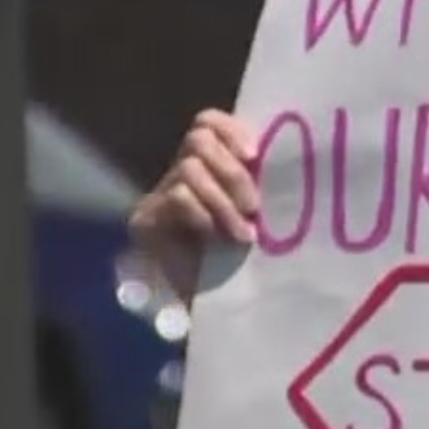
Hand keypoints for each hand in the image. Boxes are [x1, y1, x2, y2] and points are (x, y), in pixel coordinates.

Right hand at [129, 109, 262, 303]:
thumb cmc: (246, 258)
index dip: (232, 131)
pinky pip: (178, 197)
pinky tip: (216, 238)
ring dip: (222, 201)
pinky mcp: (145, 218)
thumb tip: (282, 158)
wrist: (215, 306)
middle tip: (254, 207)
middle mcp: (181, 171)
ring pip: (189, 168)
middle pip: (199, 138)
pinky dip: (204, 215)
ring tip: (242, 233)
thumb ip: (259, 182)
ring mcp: (159, 193)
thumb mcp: (256, 213)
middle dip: (232, 172)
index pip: (209, 122)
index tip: (255, 156)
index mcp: (210, 165)